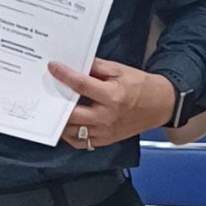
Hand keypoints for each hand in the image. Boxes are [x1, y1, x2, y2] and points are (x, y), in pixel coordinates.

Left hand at [49, 59, 175, 149]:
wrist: (160, 105)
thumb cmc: (140, 85)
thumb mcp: (120, 70)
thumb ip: (96, 67)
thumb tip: (75, 62)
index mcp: (112, 96)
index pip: (81, 85)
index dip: (64, 75)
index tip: (53, 67)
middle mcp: (107, 117)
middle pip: (72, 114)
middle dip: (56, 103)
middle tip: (45, 92)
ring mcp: (105, 132)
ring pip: (73, 132)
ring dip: (60, 122)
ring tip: (51, 109)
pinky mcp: (106, 140)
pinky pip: (81, 143)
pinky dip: (70, 135)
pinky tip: (65, 125)